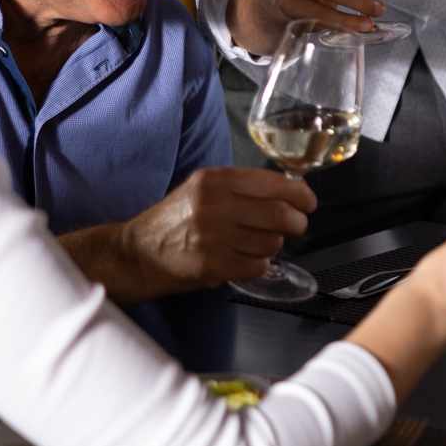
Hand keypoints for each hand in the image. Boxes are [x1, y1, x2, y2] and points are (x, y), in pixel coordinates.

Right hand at [122, 167, 316, 293]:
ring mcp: (213, 236)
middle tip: (297, 226)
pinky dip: (259, 265)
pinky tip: (247, 260)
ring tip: (259, 243)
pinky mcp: (212, 265)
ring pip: (271, 242)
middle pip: (280, 214)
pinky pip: (257, 266)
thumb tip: (288, 190)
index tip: (308, 202)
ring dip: (273, 245)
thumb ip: (240, 186)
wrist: (137, 253)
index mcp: (215, 179)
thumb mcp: (202, 187)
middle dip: (297, 222)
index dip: (300, 195)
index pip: (274, 183)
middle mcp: (215, 204)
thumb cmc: (175, 219)